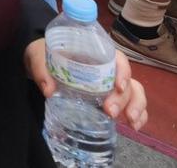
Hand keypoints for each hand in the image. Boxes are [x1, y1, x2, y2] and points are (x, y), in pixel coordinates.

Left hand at [25, 40, 146, 129]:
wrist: (40, 64)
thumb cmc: (43, 54)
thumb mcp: (38, 56)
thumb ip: (41, 70)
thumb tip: (49, 90)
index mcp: (94, 52)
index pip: (117, 58)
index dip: (122, 71)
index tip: (118, 86)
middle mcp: (108, 68)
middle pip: (127, 79)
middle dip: (124, 97)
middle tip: (110, 111)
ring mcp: (111, 84)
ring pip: (135, 92)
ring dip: (137, 106)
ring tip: (131, 122)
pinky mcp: (110, 98)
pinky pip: (131, 104)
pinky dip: (138, 115)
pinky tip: (134, 125)